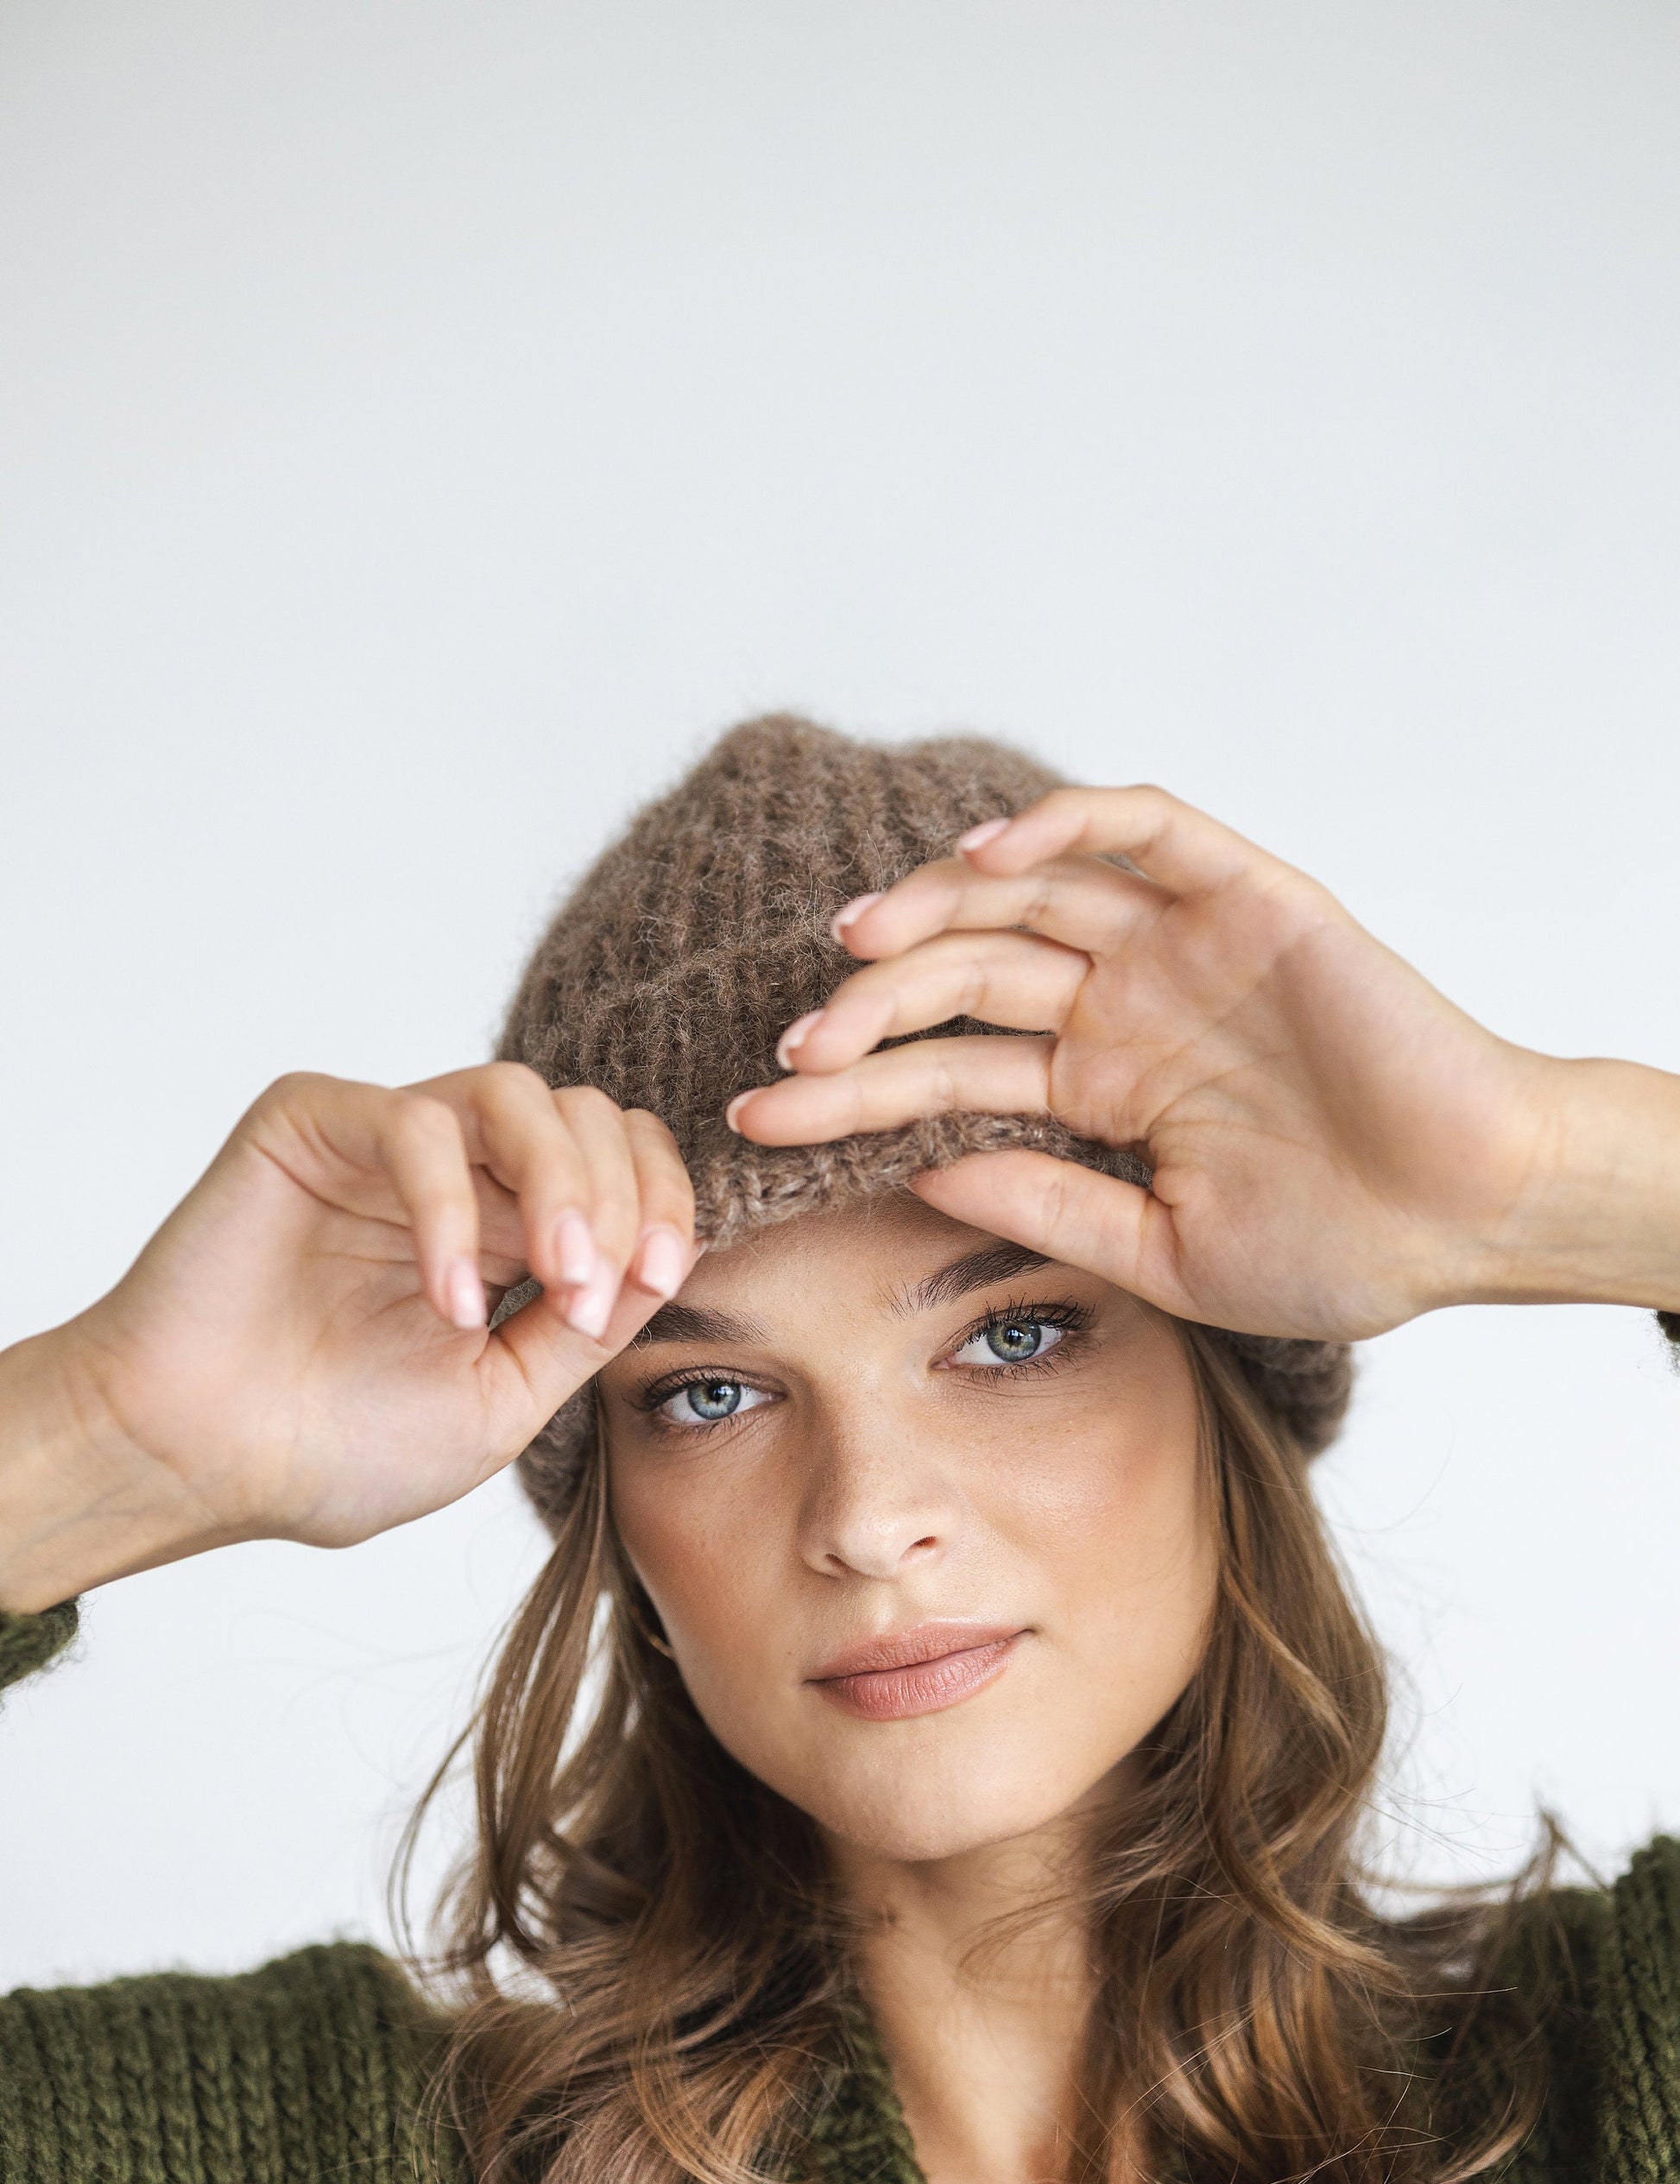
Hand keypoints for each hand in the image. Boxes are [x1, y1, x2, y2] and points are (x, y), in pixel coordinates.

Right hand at [0, 1066, 695, 1609]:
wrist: (198, 1463)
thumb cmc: (333, 1445)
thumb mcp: (504, 1400)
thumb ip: (586, 1329)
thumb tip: (669, 1260)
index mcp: (509, 1228)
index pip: (625, 1161)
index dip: (665, 1202)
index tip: (662, 1277)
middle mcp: (457, 1170)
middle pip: (589, 1115)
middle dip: (624, 1198)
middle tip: (595, 1294)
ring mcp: (385, 1141)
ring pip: (517, 1094)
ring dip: (562, 1183)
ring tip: (557, 1279)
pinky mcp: (313, 1121)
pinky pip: (415, 1122)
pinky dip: (452, 1208)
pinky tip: (450, 1300)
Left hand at [728, 787, 1677, 1341]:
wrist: (1474, 1216)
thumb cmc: (1339, 1246)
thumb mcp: (1160, 1250)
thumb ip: (1044, 1203)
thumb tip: (916, 1170)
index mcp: (1096, 1088)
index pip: (943, 1072)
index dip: (847, 1092)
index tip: (754, 1120)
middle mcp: (1122, 1005)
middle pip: (961, 977)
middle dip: (868, 1009)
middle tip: (794, 1049)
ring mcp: (1178, 946)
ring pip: (1026, 894)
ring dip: (934, 908)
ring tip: (855, 949)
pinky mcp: (1245, 895)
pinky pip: (1139, 830)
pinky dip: (1061, 824)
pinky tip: (984, 855)